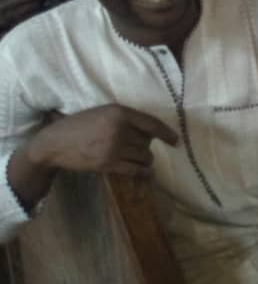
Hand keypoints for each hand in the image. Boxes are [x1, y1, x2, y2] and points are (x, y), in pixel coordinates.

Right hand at [26, 105, 178, 176]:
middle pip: (147, 141)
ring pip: (143, 155)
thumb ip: (124, 118)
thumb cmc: (79, 125)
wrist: (54, 143)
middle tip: (136, 148)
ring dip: (145, 159)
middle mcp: (118, 128)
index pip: (150, 123)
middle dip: (145, 146)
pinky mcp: (107, 163)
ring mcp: (113, 147)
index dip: (166, 133)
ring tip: (139, 159)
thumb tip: (150, 132)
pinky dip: (143, 172)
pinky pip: (134, 169)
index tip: (176, 140)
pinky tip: (145, 173)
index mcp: (118, 112)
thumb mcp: (102, 112)